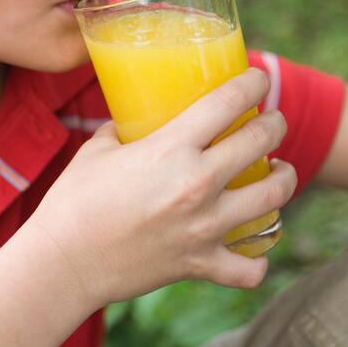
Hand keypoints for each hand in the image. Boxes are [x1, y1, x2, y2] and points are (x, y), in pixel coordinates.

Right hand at [29, 68, 296, 312]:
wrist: (63, 263)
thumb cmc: (72, 202)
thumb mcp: (95, 151)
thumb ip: (121, 131)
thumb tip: (131, 120)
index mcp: (170, 149)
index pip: (228, 102)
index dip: (253, 83)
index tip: (258, 78)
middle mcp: (196, 185)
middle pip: (261, 142)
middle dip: (274, 124)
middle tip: (270, 122)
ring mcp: (204, 228)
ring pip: (273, 198)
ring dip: (283, 179)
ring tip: (279, 173)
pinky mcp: (201, 264)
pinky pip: (250, 268)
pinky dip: (256, 259)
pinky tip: (253, 245)